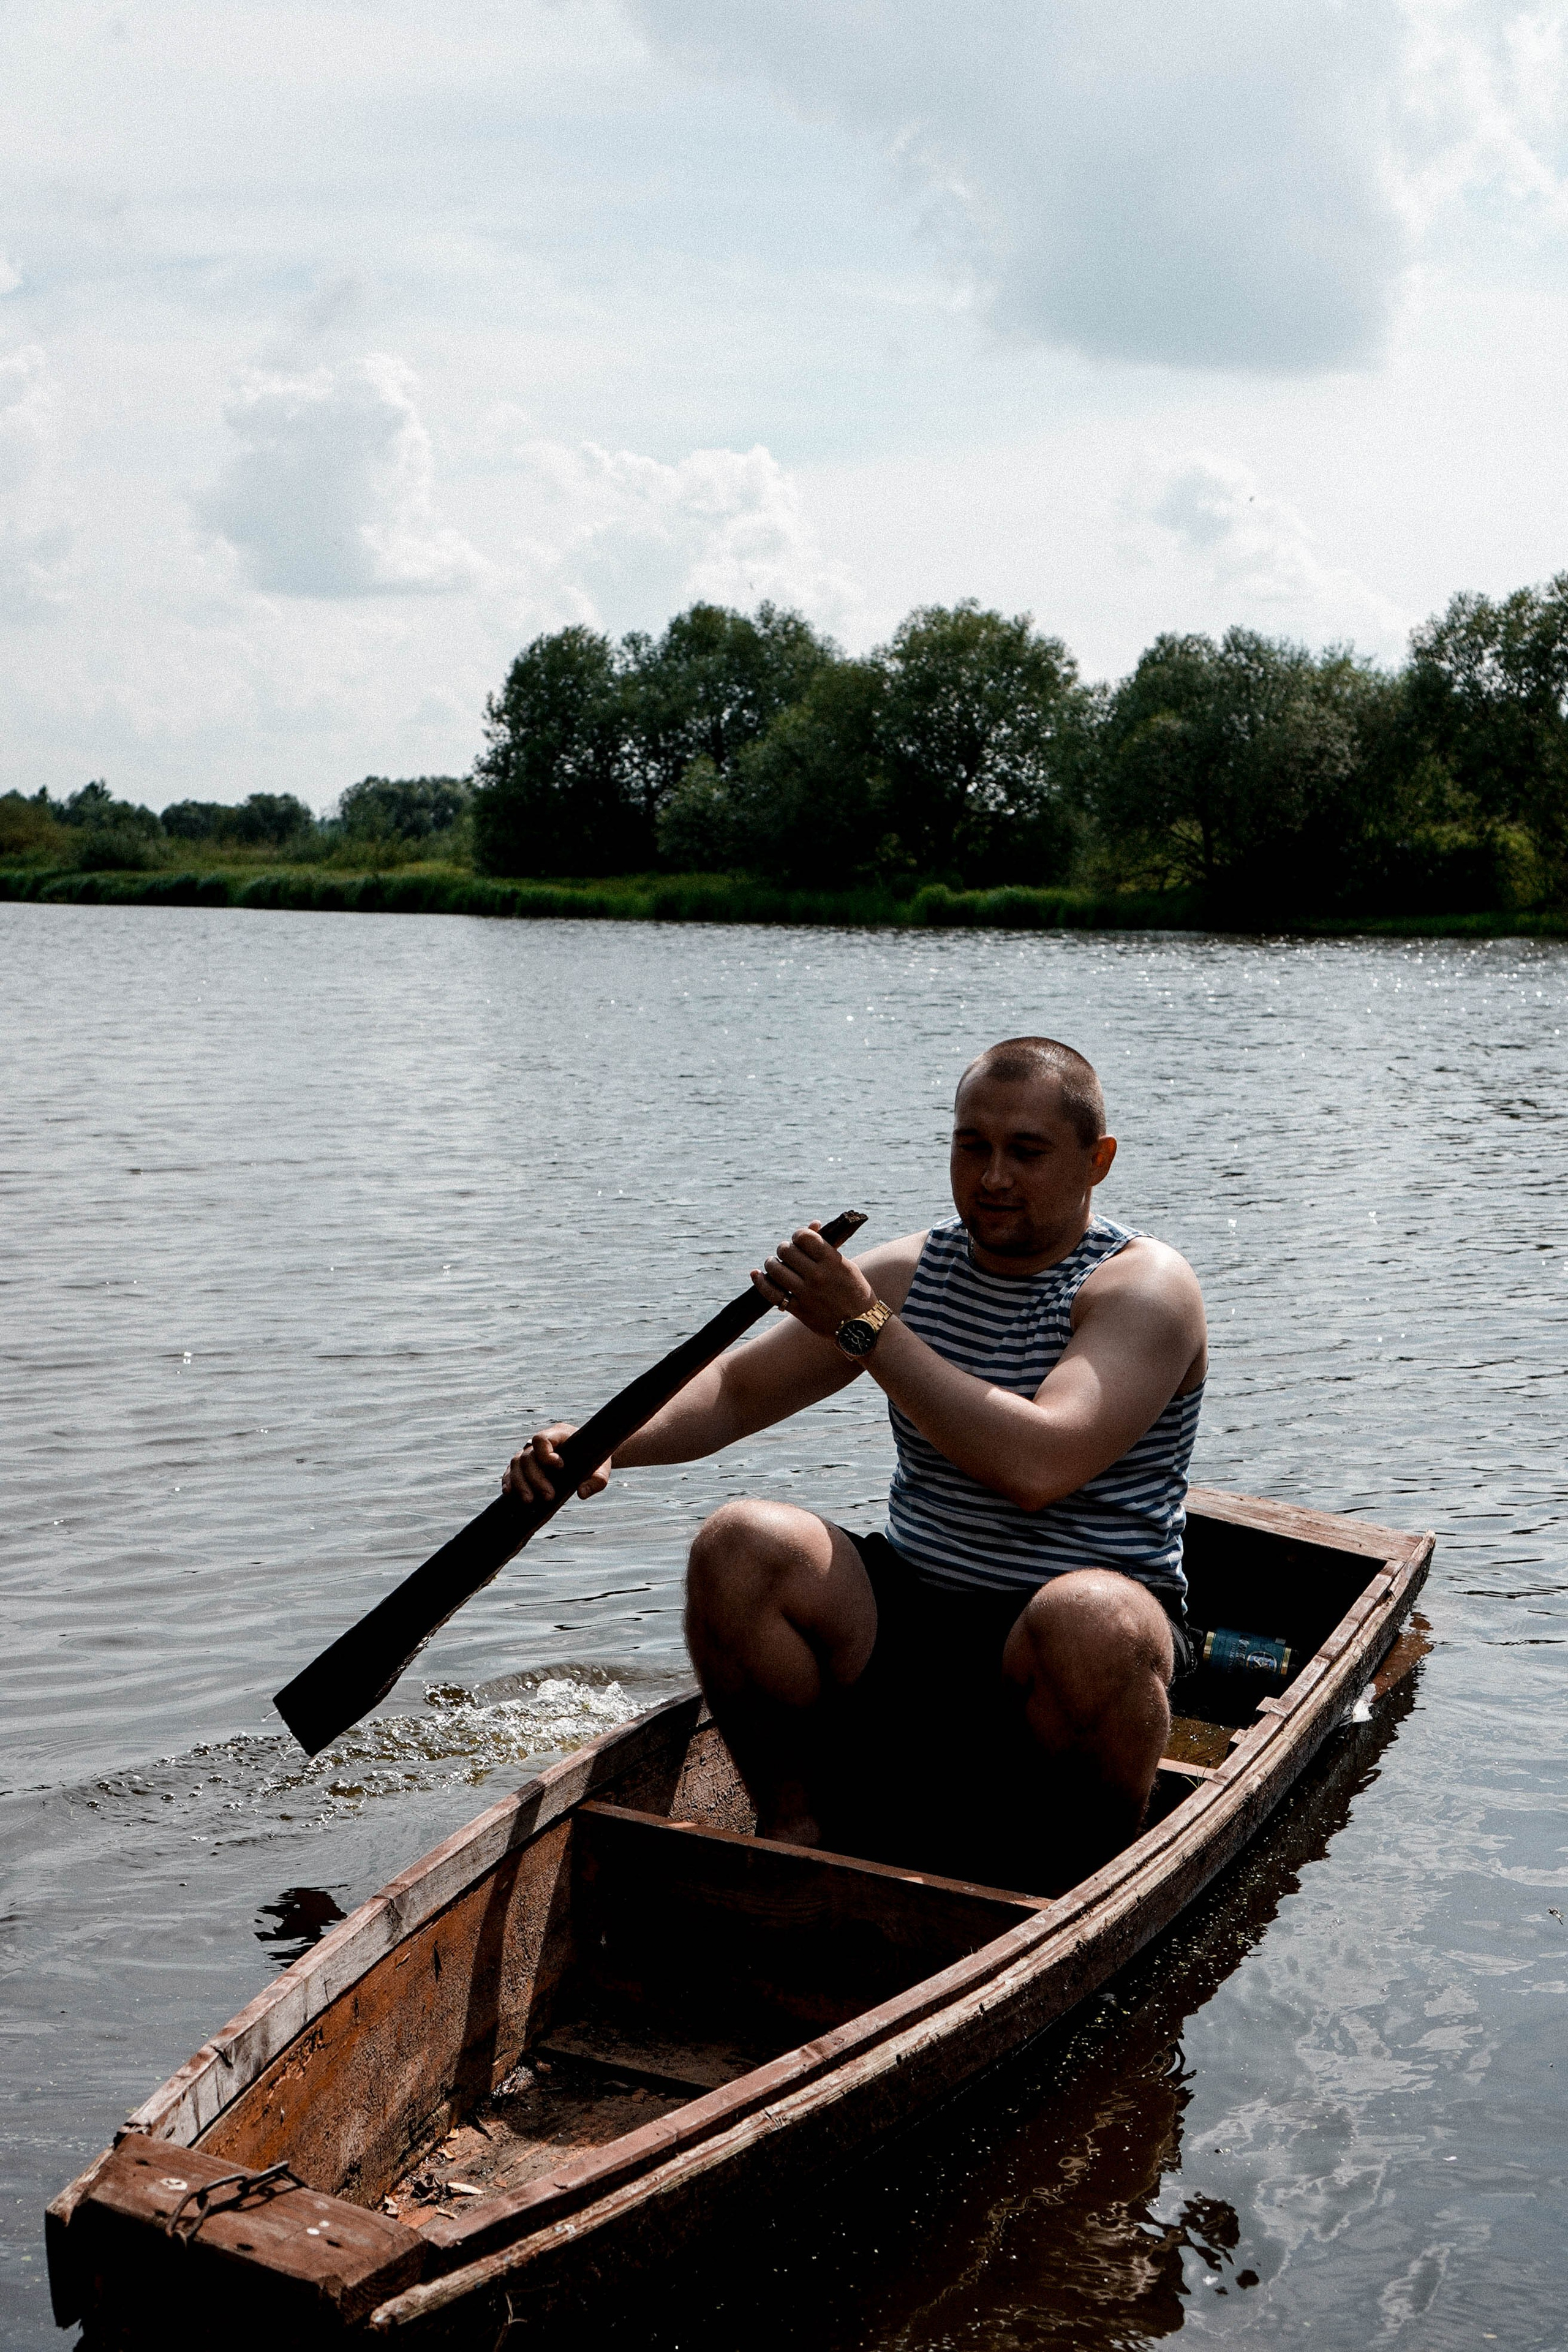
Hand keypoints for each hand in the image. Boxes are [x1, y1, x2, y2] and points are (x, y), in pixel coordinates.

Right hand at [503, 1422, 610, 1505]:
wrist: (589, 1456)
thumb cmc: (595, 1460)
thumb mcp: (602, 1469)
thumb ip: (597, 1480)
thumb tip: (581, 1493)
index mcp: (559, 1434)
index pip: (542, 1438)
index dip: (545, 1453)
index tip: (560, 1467)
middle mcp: (540, 1441)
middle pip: (528, 1456)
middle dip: (536, 1478)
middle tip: (548, 1496)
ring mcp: (530, 1452)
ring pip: (516, 1463)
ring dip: (520, 1483)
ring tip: (529, 1501)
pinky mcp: (524, 1466)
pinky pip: (510, 1471)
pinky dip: (509, 1482)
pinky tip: (510, 1494)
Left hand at [752, 1223, 876, 1339]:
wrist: (862, 1326)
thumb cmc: (855, 1291)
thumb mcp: (845, 1266)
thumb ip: (826, 1247)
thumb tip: (813, 1224)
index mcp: (832, 1261)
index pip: (804, 1236)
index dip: (798, 1235)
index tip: (799, 1240)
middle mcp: (818, 1275)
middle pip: (787, 1251)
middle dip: (784, 1249)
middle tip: (787, 1254)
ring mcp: (807, 1293)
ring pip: (776, 1270)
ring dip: (771, 1264)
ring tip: (774, 1264)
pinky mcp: (799, 1310)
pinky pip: (772, 1294)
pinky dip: (761, 1282)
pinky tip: (756, 1275)